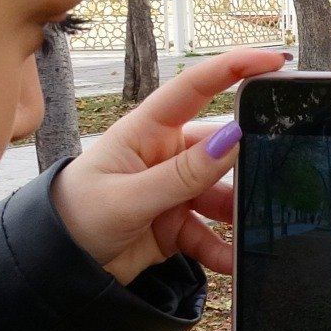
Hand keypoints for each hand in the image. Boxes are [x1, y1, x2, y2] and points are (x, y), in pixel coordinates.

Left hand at [49, 47, 289, 283]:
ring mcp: (173, 190)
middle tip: (274, 172)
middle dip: (247, 162)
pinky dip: (223, 248)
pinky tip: (233, 261)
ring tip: (254, 231)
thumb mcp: (128, 197)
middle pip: (220, 148)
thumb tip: (232, 140)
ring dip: (237, 214)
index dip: (234, 68)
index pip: (195, 88)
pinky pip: (211, 232)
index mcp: (146, 131)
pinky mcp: (177, 224)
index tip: (274, 61)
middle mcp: (164, 154)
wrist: (55, 269)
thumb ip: (182, 174)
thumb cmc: (74, 217)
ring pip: (221, 194)